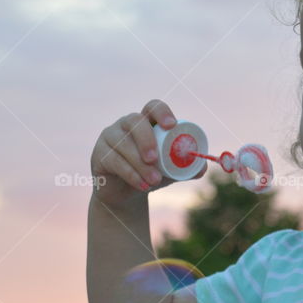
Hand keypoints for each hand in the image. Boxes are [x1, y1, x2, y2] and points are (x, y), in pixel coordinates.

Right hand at [90, 99, 206, 206]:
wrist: (125, 195)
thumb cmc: (151, 174)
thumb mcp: (171, 172)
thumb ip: (187, 168)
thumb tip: (203, 167)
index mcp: (146, 122)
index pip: (153, 107)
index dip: (162, 112)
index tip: (171, 126)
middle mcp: (126, 125)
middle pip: (134, 122)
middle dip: (146, 139)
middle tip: (156, 159)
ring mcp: (110, 137)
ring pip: (123, 145)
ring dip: (140, 164)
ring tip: (154, 181)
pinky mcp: (99, 154)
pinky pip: (114, 161)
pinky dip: (131, 174)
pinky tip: (142, 185)